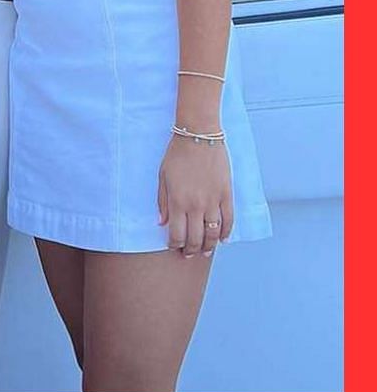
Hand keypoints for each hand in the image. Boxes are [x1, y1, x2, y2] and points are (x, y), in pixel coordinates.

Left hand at [159, 136, 232, 257]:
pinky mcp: (226, 194)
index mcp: (177, 202)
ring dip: (210, 246)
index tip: (174, 248)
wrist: (198, 137)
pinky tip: (223, 239)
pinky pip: (229, 219)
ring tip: (206, 252)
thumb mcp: (162, 178)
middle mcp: (196, 205)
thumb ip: (162, 202)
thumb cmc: (176, 155)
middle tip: (190, 254)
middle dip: (192, 250)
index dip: (175, 245)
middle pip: (196, 238)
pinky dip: (227, 232)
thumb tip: (162, 222)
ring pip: (214, 233)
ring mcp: (213, 201)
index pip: (177, 233)